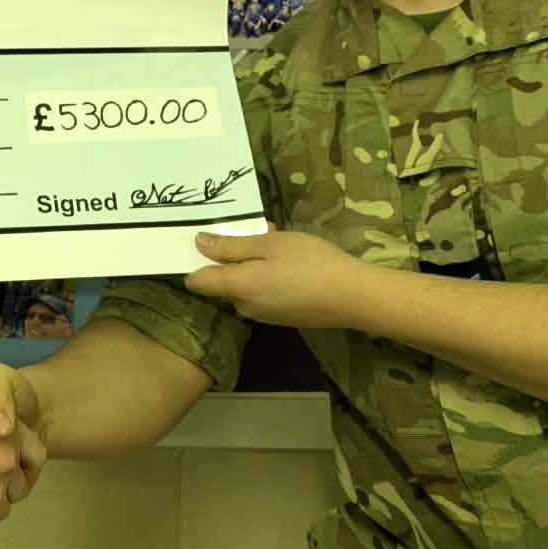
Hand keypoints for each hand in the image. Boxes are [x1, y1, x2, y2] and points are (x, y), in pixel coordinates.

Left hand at [182, 225, 376, 330]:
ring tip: (278, 240)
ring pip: (245, 284)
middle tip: (256, 231)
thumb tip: (198, 244)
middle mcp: (245, 307)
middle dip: (232, 256)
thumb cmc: (311, 263)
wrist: (354, 297)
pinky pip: (263, 292)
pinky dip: (268, 276)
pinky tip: (292, 260)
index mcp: (238, 288)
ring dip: (254, 263)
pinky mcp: (282, 317)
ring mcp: (264, 315)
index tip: (202, 241)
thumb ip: (232, 246)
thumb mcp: (270, 244)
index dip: (193, 261)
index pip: (196, 281)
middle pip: (223, 281)